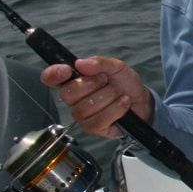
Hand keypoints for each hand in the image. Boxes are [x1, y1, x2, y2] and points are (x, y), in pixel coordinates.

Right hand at [40, 56, 154, 138]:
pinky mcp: (93, 128)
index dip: (53, 74)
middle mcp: (73, 99)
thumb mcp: (117, 68)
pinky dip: (115, 109)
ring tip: (119, 93)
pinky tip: (123, 103)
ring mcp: (82, 115)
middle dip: (92, 84)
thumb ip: (100, 63)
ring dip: (108, 96)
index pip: (51, 78)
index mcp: (74, 80)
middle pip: (68, 93)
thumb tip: (80, 63)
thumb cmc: (125, 84)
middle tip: (106, 80)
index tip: (66, 70)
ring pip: (85, 108)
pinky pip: (98, 120)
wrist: (141, 101)